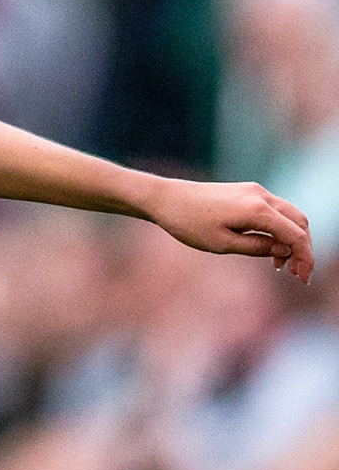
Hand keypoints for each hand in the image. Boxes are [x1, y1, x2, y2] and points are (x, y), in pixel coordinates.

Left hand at [144, 176, 313, 282]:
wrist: (166, 199)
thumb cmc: (189, 223)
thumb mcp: (223, 244)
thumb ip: (257, 247)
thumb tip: (285, 250)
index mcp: (257, 209)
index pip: (295, 234)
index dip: (304, 257)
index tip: (302, 278)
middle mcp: (261, 196)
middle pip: (299, 221)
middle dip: (303, 248)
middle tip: (297, 274)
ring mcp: (256, 191)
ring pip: (289, 214)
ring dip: (292, 239)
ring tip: (282, 265)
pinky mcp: (248, 191)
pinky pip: (275, 210)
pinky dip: (279, 228)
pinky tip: (270, 248)